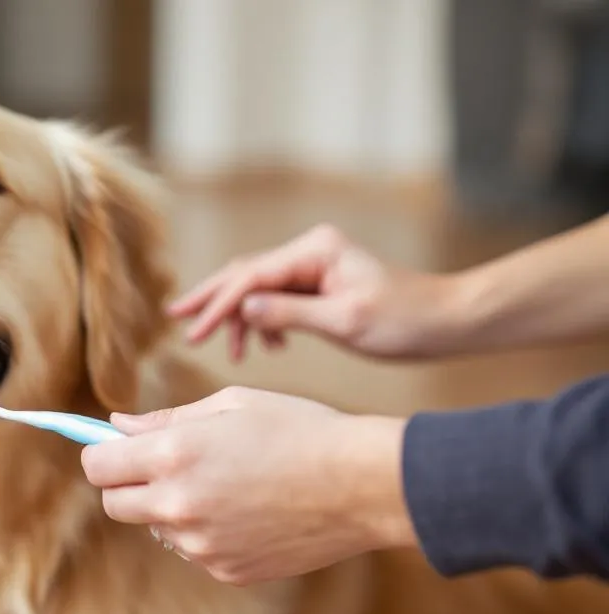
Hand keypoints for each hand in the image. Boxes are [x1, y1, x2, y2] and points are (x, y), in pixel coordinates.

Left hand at [80, 387, 415, 584]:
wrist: (362, 484)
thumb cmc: (301, 429)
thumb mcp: (232, 405)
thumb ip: (165, 419)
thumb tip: (117, 426)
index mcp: (174, 455)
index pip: (98, 466)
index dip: (103, 453)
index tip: (115, 448)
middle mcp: (179, 505)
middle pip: (114, 504)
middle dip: (127, 483)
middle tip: (163, 464)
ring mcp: (202, 544)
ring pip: (157, 526)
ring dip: (172, 507)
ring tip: (226, 482)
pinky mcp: (226, 569)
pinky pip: (194, 549)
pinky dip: (207, 531)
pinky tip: (249, 509)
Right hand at [168, 224, 462, 361]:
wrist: (449, 320)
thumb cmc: (406, 321)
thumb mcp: (344, 322)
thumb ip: (289, 314)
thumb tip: (242, 311)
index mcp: (314, 252)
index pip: (250, 277)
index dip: (217, 307)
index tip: (191, 333)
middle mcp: (311, 250)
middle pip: (245, 273)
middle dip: (212, 300)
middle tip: (177, 322)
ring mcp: (315, 264)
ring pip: (259, 287)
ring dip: (239, 317)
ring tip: (229, 350)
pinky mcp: (321, 282)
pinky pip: (278, 297)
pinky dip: (263, 320)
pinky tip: (268, 346)